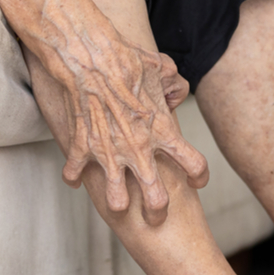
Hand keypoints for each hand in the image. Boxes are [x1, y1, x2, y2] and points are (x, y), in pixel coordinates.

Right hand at [53, 32, 207, 224]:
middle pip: (157, 199)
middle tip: (157, 215)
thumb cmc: (129, 60)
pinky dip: (74, 177)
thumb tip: (176, 96)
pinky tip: (76, 177)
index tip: (196, 181)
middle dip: (158, 213)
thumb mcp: (164, 69)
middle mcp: (139, 149)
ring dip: (118, 204)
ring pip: (116, 200)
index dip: (199, 176)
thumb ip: (176, 86)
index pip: (194, 163)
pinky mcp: (82, 148)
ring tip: (119, 204)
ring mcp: (109, 152)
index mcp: (162, 131)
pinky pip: (74, 173)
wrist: (92, 58)